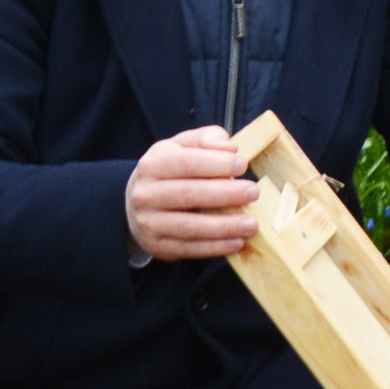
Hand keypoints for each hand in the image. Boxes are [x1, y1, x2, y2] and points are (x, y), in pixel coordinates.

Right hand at [126, 125, 263, 262]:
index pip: (186, 162)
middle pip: (188, 194)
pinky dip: (215, 247)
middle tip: (253, 192)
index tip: (242, 165)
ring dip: (224, 226)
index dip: (216, 163)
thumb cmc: (170, 172)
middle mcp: (146, 194)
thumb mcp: (181, 147)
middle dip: (225, 194)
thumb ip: (205, 140)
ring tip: (252, 224)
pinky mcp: (157, 246)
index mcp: (153, 164)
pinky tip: (237, 242)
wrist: (136, 205)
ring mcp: (149, 223)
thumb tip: (230, 147)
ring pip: (189, 226)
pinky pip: (189, 248)